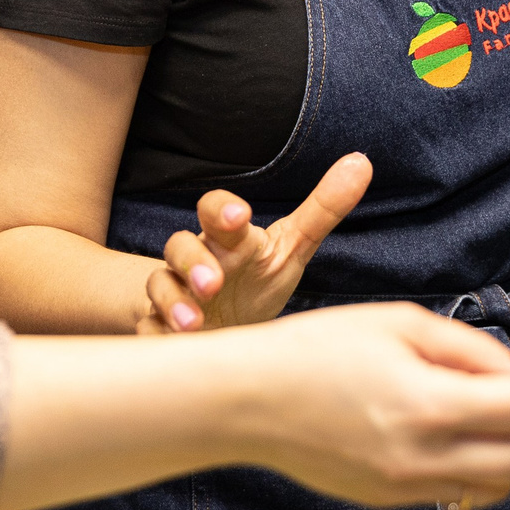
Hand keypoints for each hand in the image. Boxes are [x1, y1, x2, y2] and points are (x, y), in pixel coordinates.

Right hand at [139, 153, 371, 332]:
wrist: (220, 324)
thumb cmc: (256, 280)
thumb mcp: (291, 247)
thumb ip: (323, 209)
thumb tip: (362, 162)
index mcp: (228, 238)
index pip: (215, 211)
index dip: (222, 209)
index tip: (239, 215)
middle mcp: (196, 261)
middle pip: (180, 247)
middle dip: (193, 262)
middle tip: (215, 283)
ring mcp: (175, 294)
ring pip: (160, 287)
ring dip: (172, 302)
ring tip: (192, 323)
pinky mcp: (162, 329)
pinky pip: (148, 329)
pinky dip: (156, 336)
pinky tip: (170, 348)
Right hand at [228, 303, 509, 508]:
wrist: (247, 401)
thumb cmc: (314, 348)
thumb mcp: (398, 323)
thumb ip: (468, 348)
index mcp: (426, 406)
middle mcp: (422, 458)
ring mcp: (407, 487)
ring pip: (502, 483)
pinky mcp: (391, 500)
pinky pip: (462, 491)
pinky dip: (486, 462)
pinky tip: (470, 427)